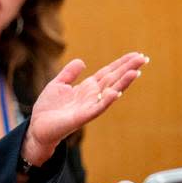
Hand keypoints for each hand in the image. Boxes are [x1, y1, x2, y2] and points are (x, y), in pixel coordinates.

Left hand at [21, 52, 148, 165]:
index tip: (136, 55)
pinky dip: (107, 100)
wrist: (37, 127)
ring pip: (110, 92)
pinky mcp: (82, 117)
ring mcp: (89, 106)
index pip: (108, 73)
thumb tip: (82, 61)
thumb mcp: (58, 84)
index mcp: (87, 87)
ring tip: (136, 72)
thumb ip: (70, 73)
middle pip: (113, 79)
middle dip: (128, 69)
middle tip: (143, 58)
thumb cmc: (48, 108)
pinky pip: (97, 108)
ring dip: (123, 83)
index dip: (121, 64)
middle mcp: (92, 96)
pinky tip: (115, 92)